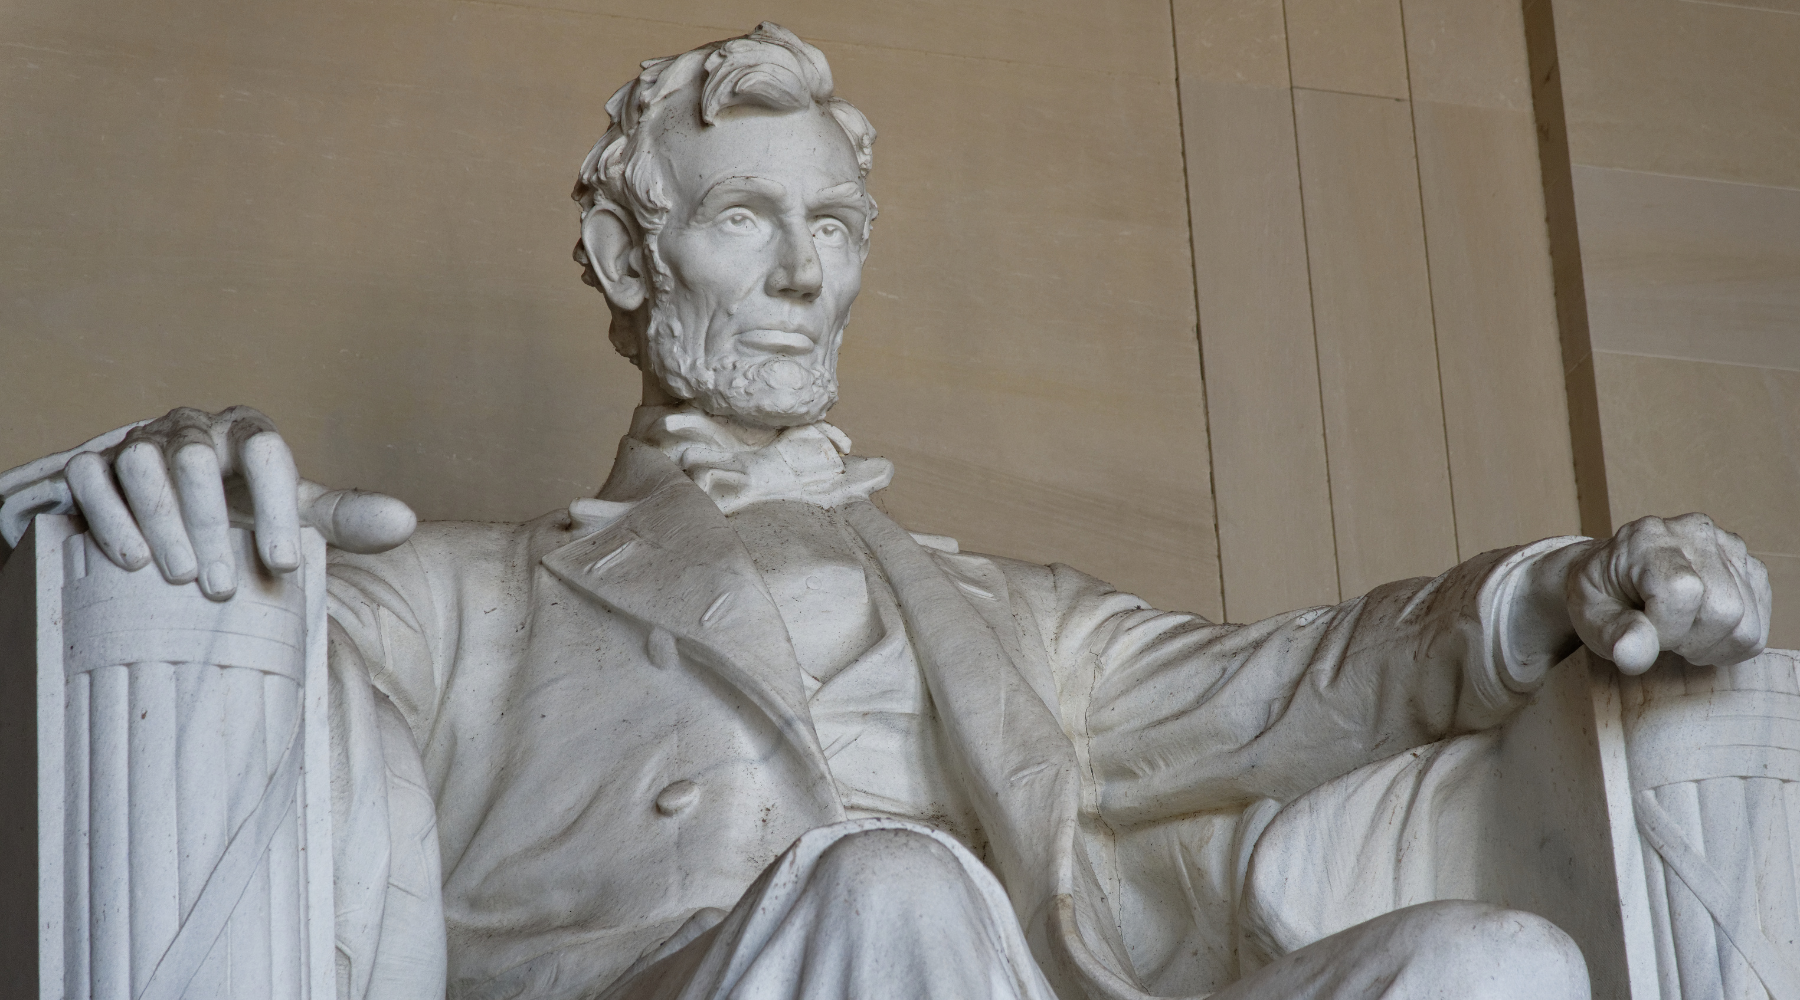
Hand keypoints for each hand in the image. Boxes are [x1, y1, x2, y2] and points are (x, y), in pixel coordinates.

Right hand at [50, 406, 414, 599]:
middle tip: (221, 589)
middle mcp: (192, 429)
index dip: (277, 506)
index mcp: (246, 433)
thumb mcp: (294, 514)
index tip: (285, 565)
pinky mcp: (92, 464)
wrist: (168, 514)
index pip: (267, 450)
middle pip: (198, 460)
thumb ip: (346, 517)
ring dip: (160, 520)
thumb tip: (407, 522)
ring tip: (180, 578)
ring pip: (142, 462)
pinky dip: (110, 516)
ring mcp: (139, 442)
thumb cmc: (242, 512)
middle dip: (210, 525)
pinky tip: (131, 560)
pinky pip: (93, 476)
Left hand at [1565, 513, 1769, 673]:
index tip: (1641, 630)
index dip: (1665, 628)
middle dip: (1688, 640)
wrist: (1612, 576)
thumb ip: (1613, 634)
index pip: (1685, 591)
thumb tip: (1634, 656)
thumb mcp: (1589, 616)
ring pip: (1747, 626)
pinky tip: (1699, 629)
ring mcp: (1730, 548)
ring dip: (1709, 645)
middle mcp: (1697, 533)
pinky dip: (1727, 644)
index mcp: (1649, 538)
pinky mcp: (1750, 569)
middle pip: (1725, 611)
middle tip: (1660, 632)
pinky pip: (1758, 629)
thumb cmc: (1600, 596)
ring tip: (1678, 629)